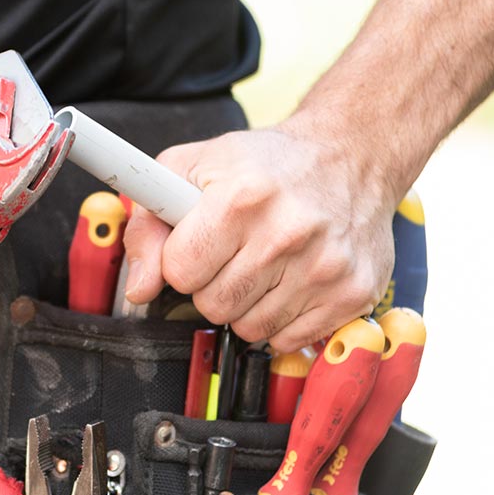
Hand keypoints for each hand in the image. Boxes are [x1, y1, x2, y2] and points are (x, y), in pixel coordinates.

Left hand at [121, 122, 398, 351]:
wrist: (349, 155)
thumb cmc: (265, 163)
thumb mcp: (190, 168)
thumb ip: (148, 226)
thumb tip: (139, 289)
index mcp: (240, 198)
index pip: (180, 272)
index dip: (181, 261)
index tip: (199, 243)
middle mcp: (287, 233)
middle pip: (213, 305)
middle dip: (212, 284)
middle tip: (234, 252)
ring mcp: (324, 266)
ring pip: (250, 328)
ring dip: (247, 304)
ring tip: (264, 263)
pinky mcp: (353, 293)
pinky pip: (288, 339)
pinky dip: (281, 319)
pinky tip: (290, 281)